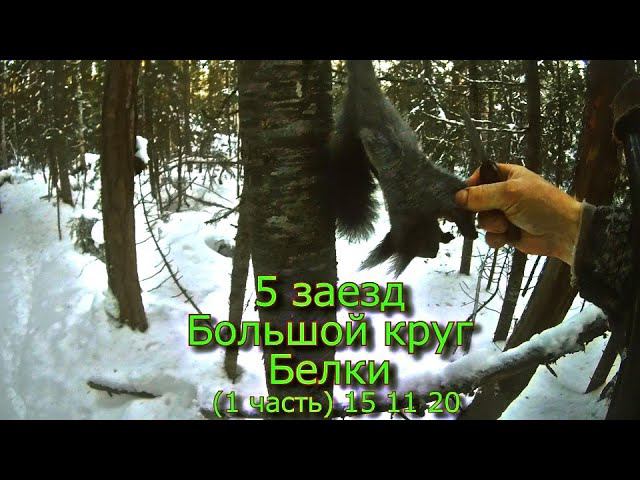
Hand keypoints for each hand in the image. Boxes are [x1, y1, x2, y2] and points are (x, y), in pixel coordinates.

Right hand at [454, 163, 583, 265]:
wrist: (564, 233)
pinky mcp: (507, 232)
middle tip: (488, 213)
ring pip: (482, 220)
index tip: (462, 197)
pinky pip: (490, 235)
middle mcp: (504, 193)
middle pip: (476, 201)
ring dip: (491, 225)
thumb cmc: (541, 205)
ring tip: (505, 226)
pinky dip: (496, 238)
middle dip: (481, 210)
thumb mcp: (509, 193)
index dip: (470, 186)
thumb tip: (456, 197)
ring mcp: (505, 213)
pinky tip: (507, 238)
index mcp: (507, 176)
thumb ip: (481, 195)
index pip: (479, 176)